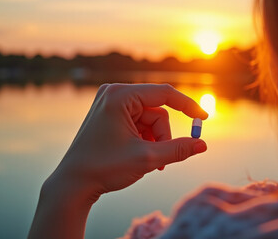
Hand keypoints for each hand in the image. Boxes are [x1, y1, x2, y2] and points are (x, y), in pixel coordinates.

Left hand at [46, 83, 207, 204]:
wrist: (73, 184)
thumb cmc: (104, 168)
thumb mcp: (146, 158)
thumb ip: (178, 149)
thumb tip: (202, 144)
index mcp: (120, 96)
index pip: (164, 94)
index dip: (188, 106)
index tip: (204, 117)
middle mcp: (114, 94)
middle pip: (157, 111)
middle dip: (161, 137)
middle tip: (160, 160)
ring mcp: (111, 104)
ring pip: (150, 120)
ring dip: (154, 141)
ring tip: (147, 162)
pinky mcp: (110, 115)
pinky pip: (139, 123)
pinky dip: (144, 140)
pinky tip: (139, 157)